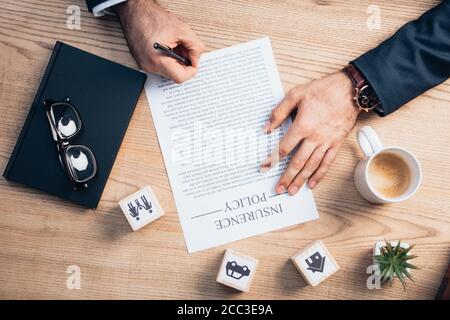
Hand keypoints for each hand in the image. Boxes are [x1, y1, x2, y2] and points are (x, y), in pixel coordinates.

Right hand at [115, 0, 204, 82]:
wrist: (136, 13)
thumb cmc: (154, 18)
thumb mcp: (183, 30)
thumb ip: (196, 47)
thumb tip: (197, 59)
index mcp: (158, 60)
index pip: (180, 78)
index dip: (191, 71)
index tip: (194, 62)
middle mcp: (150, 66)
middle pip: (175, 75)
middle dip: (184, 64)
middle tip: (185, 50)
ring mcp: (145, 66)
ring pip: (169, 72)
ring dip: (176, 61)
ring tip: (175, 46)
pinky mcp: (144, 63)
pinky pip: (161, 67)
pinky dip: (168, 59)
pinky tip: (168, 47)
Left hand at [260, 71, 359, 193]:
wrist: (350, 90)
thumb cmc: (323, 90)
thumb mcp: (296, 94)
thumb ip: (279, 111)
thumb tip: (267, 127)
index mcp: (302, 125)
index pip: (284, 148)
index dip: (273, 159)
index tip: (265, 167)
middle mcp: (314, 137)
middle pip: (297, 162)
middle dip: (286, 177)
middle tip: (278, 189)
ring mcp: (326, 142)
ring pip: (312, 166)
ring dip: (301, 180)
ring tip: (292, 191)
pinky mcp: (336, 143)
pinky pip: (327, 163)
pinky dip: (319, 175)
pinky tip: (312, 184)